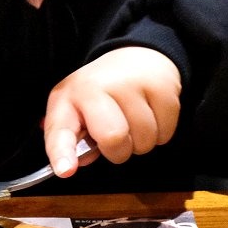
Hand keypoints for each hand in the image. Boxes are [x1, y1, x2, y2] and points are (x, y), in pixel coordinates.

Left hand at [43, 46, 180, 175]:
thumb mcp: (73, 110)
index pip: (61, 128)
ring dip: (141, 142)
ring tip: (133, 121)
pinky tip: (150, 114)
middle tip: (117, 136)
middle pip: (113, 138)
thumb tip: (73, 165)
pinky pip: (165, 134)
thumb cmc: (100, 92)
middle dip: (118, 151)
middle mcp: (99, 85)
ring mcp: (133, 83)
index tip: (66, 170)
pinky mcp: (163, 87)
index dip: (62, 152)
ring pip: (144, 141)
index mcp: (70, 96)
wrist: (134, 57)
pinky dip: (160, 133)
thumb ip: (70, 141)